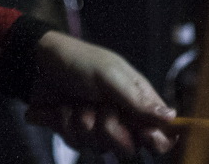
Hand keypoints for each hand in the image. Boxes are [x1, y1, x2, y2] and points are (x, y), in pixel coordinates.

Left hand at [23, 31, 177, 157]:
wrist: (37, 65)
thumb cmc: (78, 62)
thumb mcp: (110, 76)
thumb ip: (138, 100)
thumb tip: (171, 118)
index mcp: (136, 99)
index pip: (160, 130)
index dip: (156, 139)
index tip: (146, 136)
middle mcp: (120, 115)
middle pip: (128, 146)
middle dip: (110, 129)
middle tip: (101, 108)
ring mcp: (97, 125)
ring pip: (99, 146)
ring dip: (82, 122)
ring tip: (76, 101)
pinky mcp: (76, 131)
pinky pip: (76, 143)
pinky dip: (66, 124)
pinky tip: (62, 106)